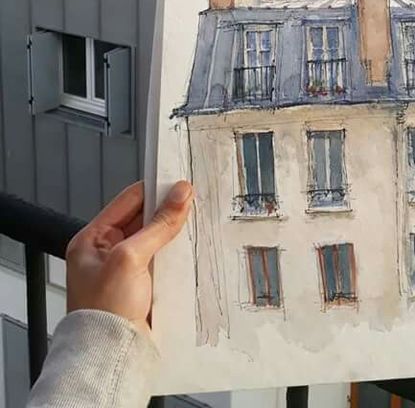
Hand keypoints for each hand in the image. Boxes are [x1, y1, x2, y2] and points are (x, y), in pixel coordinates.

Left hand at [66, 180, 192, 331]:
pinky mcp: (141, 285)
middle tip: (194, 201)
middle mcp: (106, 251)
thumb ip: (158, 224)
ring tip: (196, 221)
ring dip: (174, 232)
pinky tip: (191, 248)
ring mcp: (125, 269)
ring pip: (155, 238)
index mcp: (92, 239)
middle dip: (167, 211)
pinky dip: (176, 252)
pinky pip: (162, 259)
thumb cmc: (105, 312)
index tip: (180, 182)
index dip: (154, 189)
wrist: (111, 358)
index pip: (128, 200)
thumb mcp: (130, 258)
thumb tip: (180, 193)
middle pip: (143, 218)